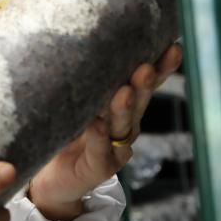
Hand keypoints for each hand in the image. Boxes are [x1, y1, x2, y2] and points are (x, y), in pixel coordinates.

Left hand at [28, 43, 182, 220]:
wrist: (49, 179)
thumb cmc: (61, 134)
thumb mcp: (73, 104)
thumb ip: (81, 83)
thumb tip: (75, 42)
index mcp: (122, 108)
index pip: (145, 85)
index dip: (160, 68)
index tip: (171, 47)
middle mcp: (124, 127)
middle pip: (138, 102)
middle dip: (143, 84)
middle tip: (144, 67)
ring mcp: (114, 149)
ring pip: (122, 126)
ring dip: (124, 108)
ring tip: (124, 91)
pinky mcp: (98, 168)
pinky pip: (99, 151)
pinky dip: (98, 137)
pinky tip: (97, 125)